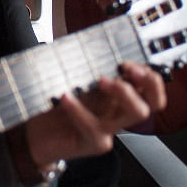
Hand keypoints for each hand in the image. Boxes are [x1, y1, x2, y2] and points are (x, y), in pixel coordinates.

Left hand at [22, 62, 165, 166]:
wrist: (32, 135)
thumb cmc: (53, 106)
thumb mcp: (73, 81)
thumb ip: (87, 68)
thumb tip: (92, 42)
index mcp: (116, 98)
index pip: (150, 89)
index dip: (149, 75)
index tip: (128, 62)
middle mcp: (117, 114)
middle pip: (154, 103)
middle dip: (148, 82)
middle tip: (126, 68)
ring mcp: (109, 131)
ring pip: (136, 114)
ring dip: (123, 91)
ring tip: (100, 79)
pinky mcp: (93, 144)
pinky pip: (94, 128)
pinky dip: (79, 110)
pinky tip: (65, 97)